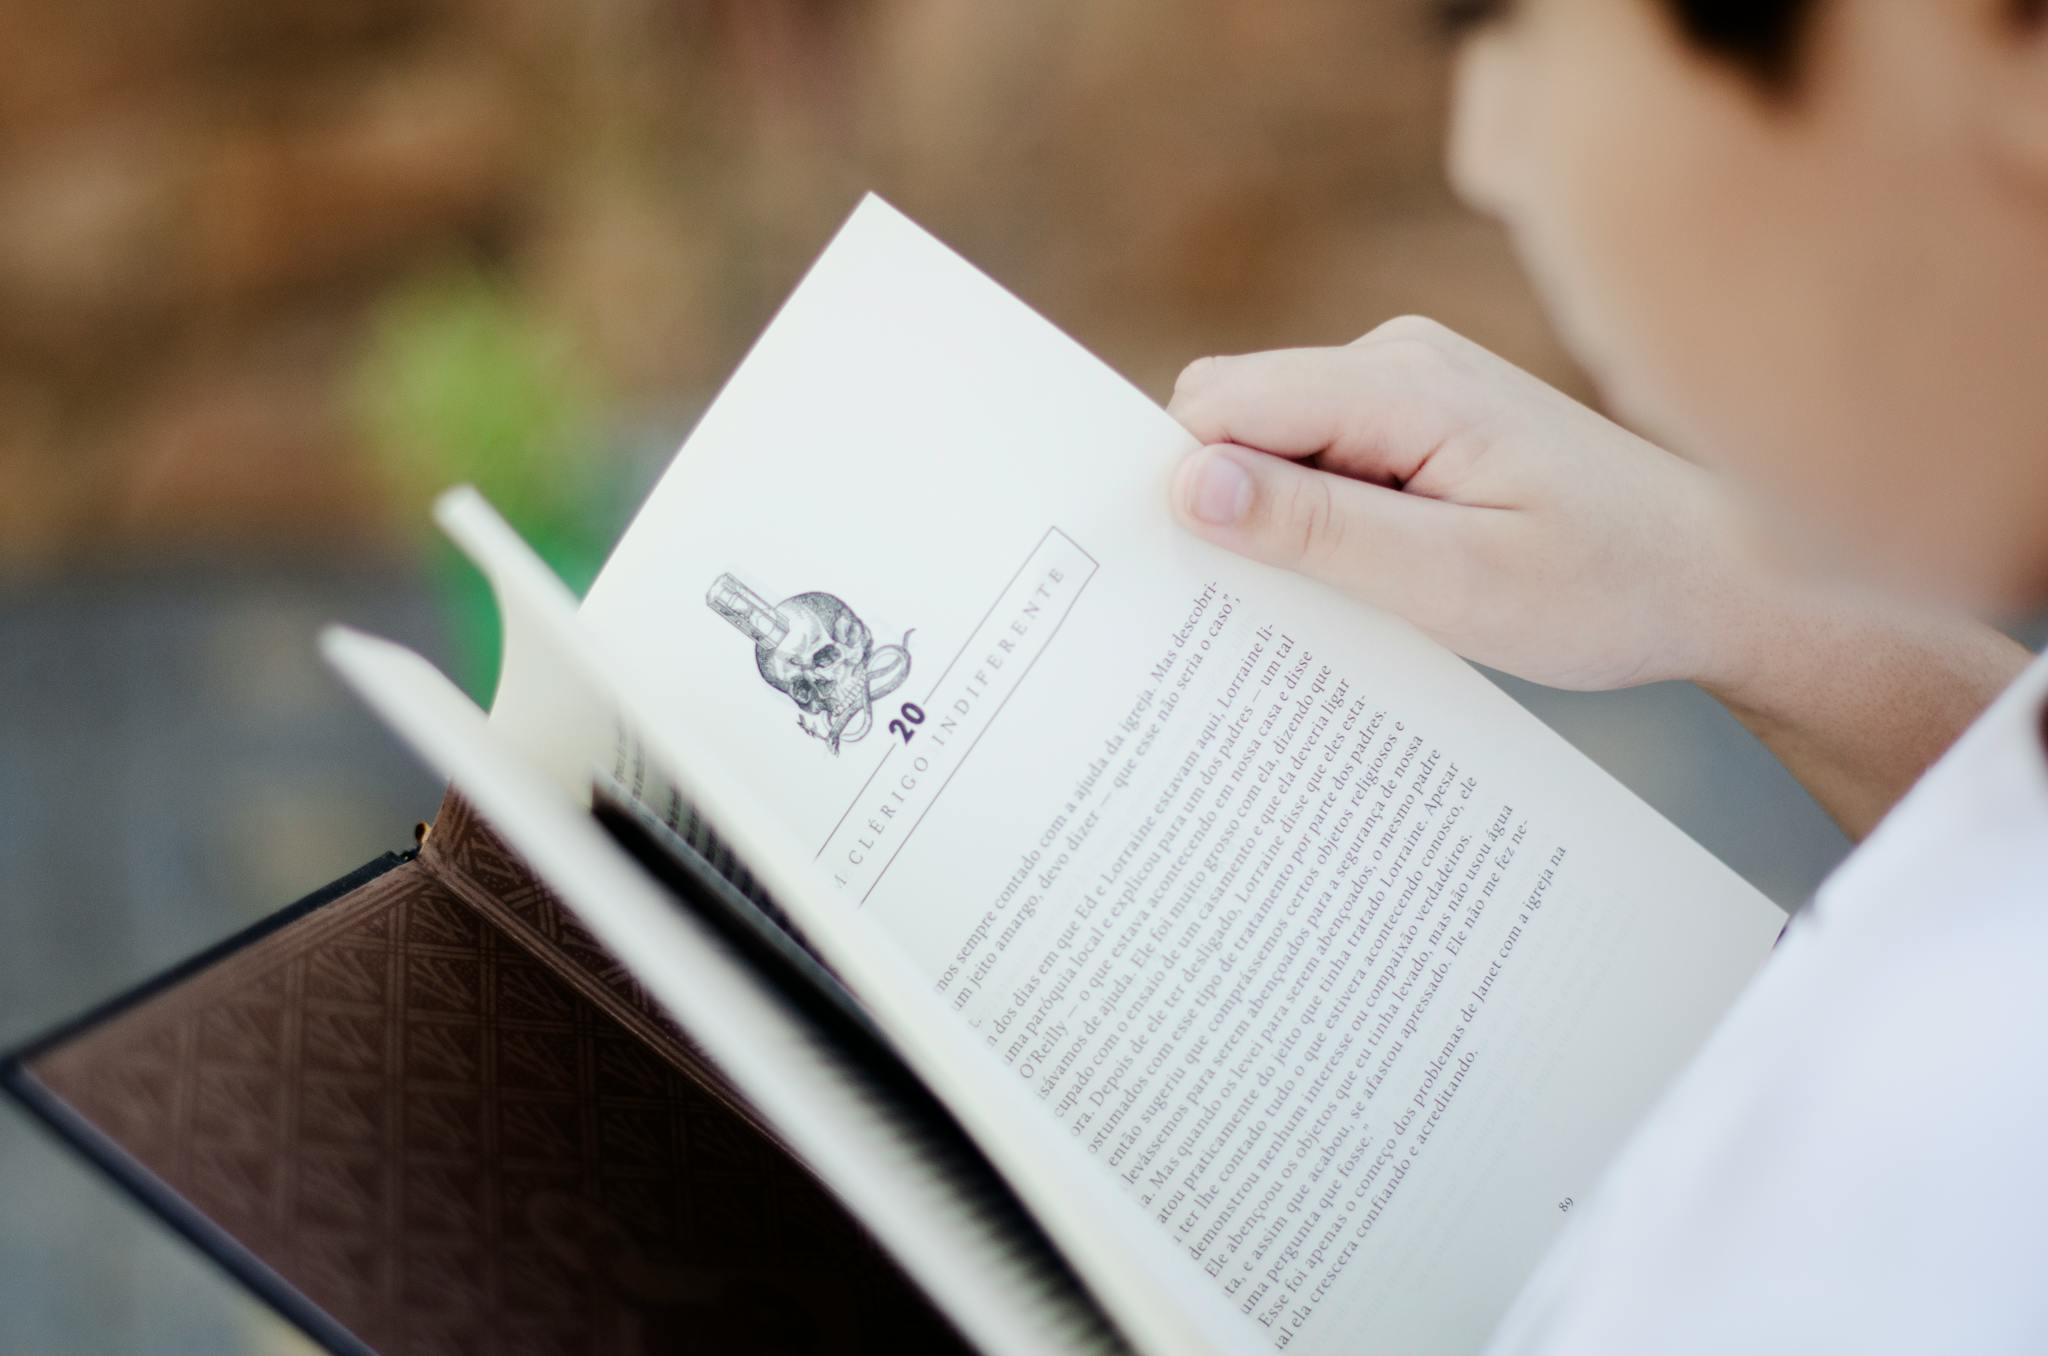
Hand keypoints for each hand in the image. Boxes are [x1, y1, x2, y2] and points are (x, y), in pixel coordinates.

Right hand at [1167, 315, 1758, 692]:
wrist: (1725, 581)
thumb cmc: (1607, 588)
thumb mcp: (1453, 581)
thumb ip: (1317, 529)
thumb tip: (1186, 483)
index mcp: (1400, 382)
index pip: (1220, 401)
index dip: (1185, 484)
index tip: (1194, 576)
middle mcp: (1397, 359)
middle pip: (1236, 417)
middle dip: (1231, 509)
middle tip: (1285, 608)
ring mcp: (1412, 386)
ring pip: (1276, 444)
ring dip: (1284, 526)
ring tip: (1355, 605)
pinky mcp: (1424, 422)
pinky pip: (1326, 459)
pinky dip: (1325, 524)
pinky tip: (1379, 584)